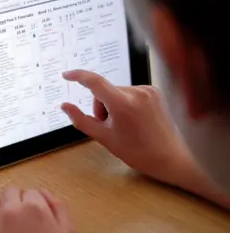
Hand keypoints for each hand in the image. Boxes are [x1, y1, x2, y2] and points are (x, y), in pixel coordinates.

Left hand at [0, 187, 75, 232]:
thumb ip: (58, 209)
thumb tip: (44, 195)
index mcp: (34, 208)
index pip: (30, 191)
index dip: (33, 201)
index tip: (34, 210)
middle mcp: (10, 213)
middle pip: (8, 193)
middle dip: (14, 200)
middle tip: (19, 215)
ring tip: (1, 220)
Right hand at [61, 70, 187, 185]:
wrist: (168, 157)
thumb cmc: (137, 151)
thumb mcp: (103, 137)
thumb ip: (81, 120)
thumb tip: (65, 106)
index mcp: (123, 104)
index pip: (95, 82)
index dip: (78, 76)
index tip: (67, 75)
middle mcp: (137, 93)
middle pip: (104, 92)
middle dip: (101, 107)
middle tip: (109, 127)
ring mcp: (148, 91)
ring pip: (116, 92)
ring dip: (113, 105)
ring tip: (124, 125)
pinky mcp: (154, 92)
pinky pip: (129, 92)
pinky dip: (125, 103)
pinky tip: (133, 120)